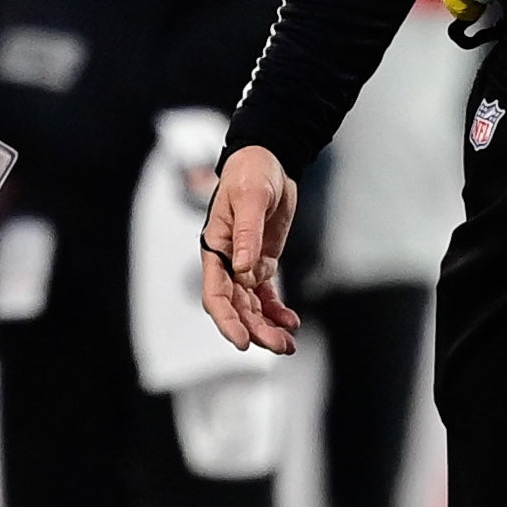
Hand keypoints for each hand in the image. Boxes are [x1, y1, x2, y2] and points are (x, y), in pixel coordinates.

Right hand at [199, 143, 304, 355]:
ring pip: (252, 306)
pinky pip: (266, 295)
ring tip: (288, 344)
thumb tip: (244, 270)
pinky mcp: (262, 262)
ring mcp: (245, 264)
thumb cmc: (251, 173)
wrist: (269, 160)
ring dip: (267, 327)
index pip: (215, 293)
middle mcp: (226, 261)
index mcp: (215, 247)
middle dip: (256, 330)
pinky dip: (277, 311)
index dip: (227, 320)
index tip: (242, 341)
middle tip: (279, 346)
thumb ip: (247, 234)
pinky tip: (291, 322)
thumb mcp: (250, 198)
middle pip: (236, 307)